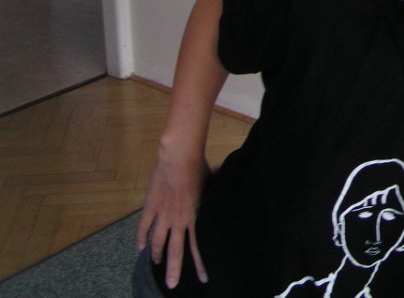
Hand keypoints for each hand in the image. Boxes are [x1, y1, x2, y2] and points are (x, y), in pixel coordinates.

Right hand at [136, 145, 210, 287]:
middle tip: (172, 285)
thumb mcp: (211, 181)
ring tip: (157, 265)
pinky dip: (141, 238)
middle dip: (174, 269)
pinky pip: (144, 226)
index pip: (197, 246)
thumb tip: (225, 183)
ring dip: (157, 255)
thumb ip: (214, 189)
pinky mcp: (151, 206)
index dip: (200, 263)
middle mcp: (178, 220)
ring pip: (157, 241)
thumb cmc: (198, 166)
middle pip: (175, 250)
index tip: (202, 277)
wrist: (179, 157)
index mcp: (195, 216)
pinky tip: (139, 248)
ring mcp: (163, 214)